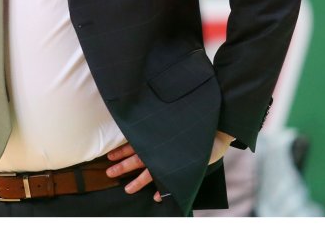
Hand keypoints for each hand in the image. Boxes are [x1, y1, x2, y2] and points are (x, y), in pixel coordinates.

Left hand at [105, 130, 234, 202]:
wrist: (215, 130)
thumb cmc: (192, 128)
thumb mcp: (171, 127)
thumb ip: (158, 131)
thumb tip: (144, 125)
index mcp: (156, 138)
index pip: (134, 144)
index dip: (122, 151)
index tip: (109, 156)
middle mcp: (160, 148)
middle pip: (138, 158)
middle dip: (123, 167)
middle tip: (109, 173)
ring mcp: (170, 157)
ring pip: (150, 170)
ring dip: (138, 181)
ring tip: (127, 190)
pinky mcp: (182, 164)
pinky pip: (170, 179)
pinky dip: (163, 189)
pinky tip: (157, 197)